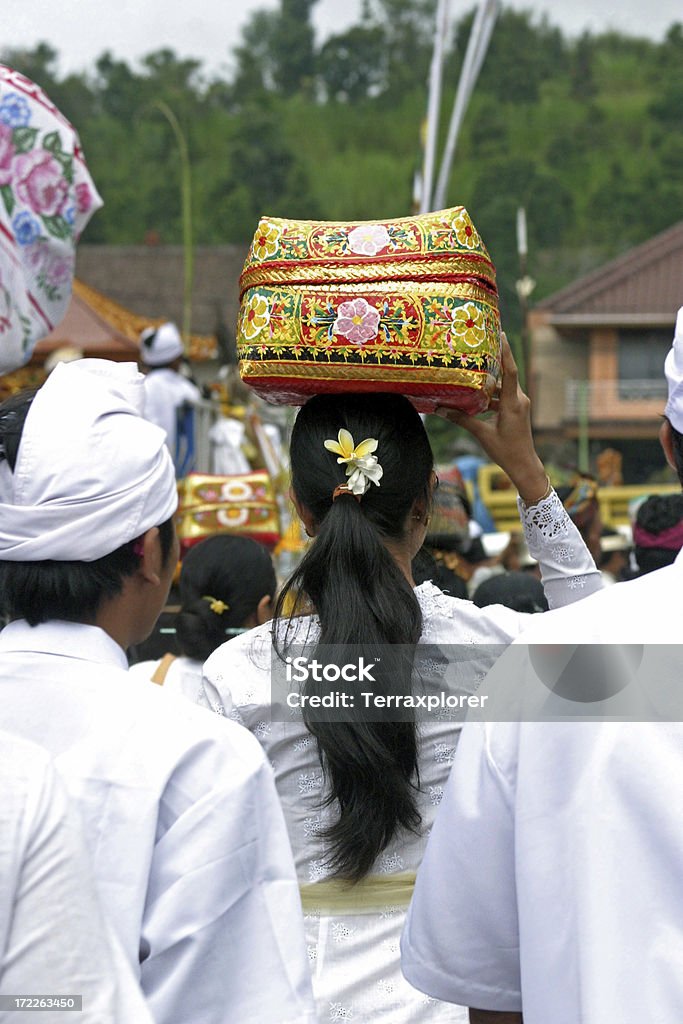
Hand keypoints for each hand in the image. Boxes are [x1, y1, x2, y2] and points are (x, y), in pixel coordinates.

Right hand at [436, 333, 547, 504]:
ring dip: (489, 382)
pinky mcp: (517, 410)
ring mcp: (519, 404)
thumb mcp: (482, 434)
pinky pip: (504, 396)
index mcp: (513, 403)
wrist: (524, 465)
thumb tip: (441, 410)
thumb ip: (462, 419)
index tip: (501, 334)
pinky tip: (476, 396)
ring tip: (472, 372)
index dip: (505, 352)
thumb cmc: (506, 451)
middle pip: (505, 375)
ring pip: (503, 387)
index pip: (510, 371)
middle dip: (492, 363)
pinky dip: (491, 395)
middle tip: (478, 348)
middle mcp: (519, 400)